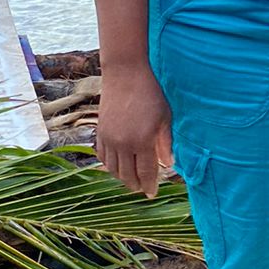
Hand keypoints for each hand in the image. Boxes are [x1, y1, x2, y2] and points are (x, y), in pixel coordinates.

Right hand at [96, 68, 173, 197]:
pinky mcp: (100, 132)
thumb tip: (169, 164)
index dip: (149, 186)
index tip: (152, 194)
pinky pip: (103, 157)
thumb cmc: (150, 93)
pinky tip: (118, 166)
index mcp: (141, 142)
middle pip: (127, 176)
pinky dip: (110, 166)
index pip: (145, 173)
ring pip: (113, 169)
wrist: (125, 74)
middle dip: (136, 185)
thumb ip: (166, 143)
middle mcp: (122, 144)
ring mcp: (109, 139)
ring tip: (132, 180)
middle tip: (143, 189)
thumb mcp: (165, 118)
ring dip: (122, 177)